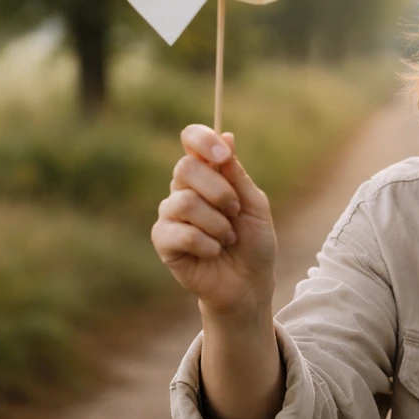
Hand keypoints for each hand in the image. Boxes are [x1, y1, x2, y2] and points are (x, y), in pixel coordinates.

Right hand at [152, 125, 277, 315]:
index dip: (202, 140)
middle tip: (235, 210)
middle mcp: (183, 189)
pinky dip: (208, 244)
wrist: (249, 282)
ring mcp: (170, 215)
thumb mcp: (254, 204)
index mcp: (206, 174)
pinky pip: (182, 233)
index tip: (223, 154)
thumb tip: (226, 136)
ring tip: (228, 237)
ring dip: (217, 223)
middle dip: (219, 191)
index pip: (191, 140)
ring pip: (184, 202)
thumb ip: (237, 175)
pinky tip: (214, 252)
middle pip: (185, 168)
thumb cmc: (253, 241)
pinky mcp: (163, 241)